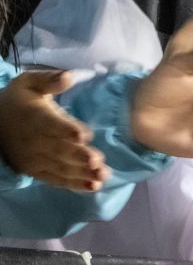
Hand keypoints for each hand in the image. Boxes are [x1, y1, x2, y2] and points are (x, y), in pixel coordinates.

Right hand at [0, 71, 108, 190]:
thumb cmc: (18, 99)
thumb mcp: (28, 82)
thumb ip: (49, 79)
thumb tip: (69, 76)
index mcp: (33, 117)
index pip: (50, 125)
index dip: (67, 130)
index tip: (85, 135)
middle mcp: (33, 141)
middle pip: (58, 150)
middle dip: (78, 156)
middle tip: (98, 161)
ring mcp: (34, 159)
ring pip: (59, 168)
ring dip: (81, 174)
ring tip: (102, 177)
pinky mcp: (35, 171)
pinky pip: (55, 179)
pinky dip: (73, 184)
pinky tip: (93, 187)